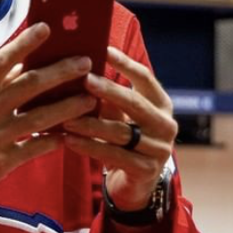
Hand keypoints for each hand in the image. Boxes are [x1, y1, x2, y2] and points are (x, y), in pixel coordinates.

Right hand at [0, 22, 97, 217]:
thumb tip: (21, 65)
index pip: (1, 62)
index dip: (24, 43)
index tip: (47, 28)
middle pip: (28, 86)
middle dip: (60, 72)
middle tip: (85, 63)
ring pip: (38, 119)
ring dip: (67, 107)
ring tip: (89, 99)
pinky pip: (34, 148)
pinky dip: (53, 140)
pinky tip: (69, 134)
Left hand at [62, 46, 176, 211]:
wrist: (135, 183)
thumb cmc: (123, 139)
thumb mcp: (120, 115)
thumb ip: (108, 96)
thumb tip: (79, 67)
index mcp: (161, 104)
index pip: (145, 78)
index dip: (125, 63)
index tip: (103, 49)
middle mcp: (165, 124)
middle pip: (134, 103)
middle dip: (108, 90)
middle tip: (84, 79)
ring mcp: (158, 149)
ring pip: (120, 132)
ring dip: (91, 123)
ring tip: (66, 116)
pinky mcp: (145, 170)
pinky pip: (113, 155)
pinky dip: (89, 147)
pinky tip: (68, 140)